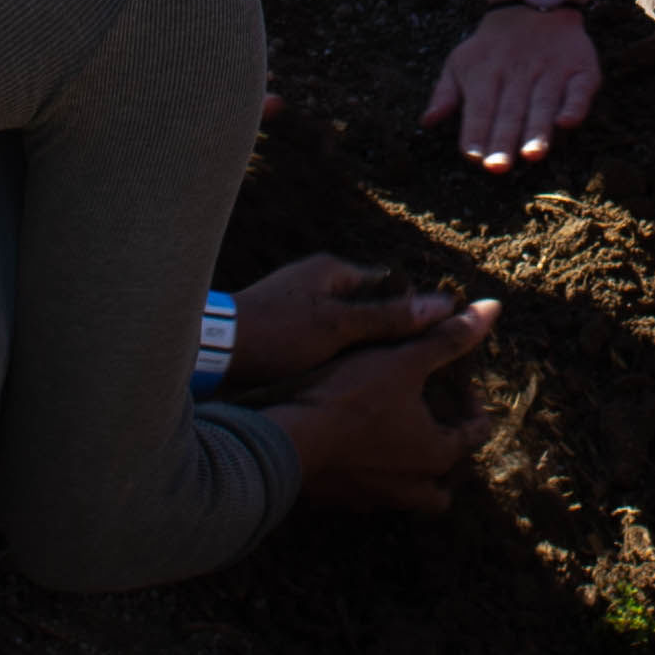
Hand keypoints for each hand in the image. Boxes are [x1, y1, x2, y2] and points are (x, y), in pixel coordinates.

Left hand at [220, 256, 464, 395]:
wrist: (210, 352)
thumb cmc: (273, 334)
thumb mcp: (337, 327)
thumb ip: (388, 317)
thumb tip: (443, 305)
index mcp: (332, 271)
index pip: (391, 288)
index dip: (413, 314)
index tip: (434, 342)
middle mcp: (318, 283)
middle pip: (370, 309)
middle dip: (389, 335)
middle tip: (412, 366)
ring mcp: (300, 307)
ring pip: (348, 329)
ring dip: (362, 350)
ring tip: (381, 379)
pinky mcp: (285, 331)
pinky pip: (325, 342)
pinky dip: (337, 358)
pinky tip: (345, 383)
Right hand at [270, 297, 499, 511]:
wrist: (286, 440)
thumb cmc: (350, 399)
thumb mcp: (403, 360)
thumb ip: (448, 338)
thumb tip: (492, 308)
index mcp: (436, 455)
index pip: (477, 434)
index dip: (474, 403)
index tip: (457, 382)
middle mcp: (411, 487)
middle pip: (443, 488)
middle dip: (443, 461)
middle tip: (432, 427)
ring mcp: (373, 499)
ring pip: (406, 496)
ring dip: (408, 474)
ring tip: (394, 439)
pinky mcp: (339, 500)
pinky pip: (366, 494)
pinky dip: (369, 476)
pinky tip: (354, 448)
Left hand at [428, 0, 602, 168]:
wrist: (534, 4)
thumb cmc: (491, 48)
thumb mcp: (460, 62)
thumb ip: (445, 94)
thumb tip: (427, 121)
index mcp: (486, 73)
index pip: (479, 107)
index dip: (476, 131)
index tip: (473, 157)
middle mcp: (519, 72)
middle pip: (511, 111)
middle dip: (504, 140)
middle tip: (498, 167)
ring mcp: (551, 70)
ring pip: (543, 102)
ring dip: (538, 128)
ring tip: (532, 154)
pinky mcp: (580, 69)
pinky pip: (579, 88)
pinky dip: (574, 104)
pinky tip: (566, 122)